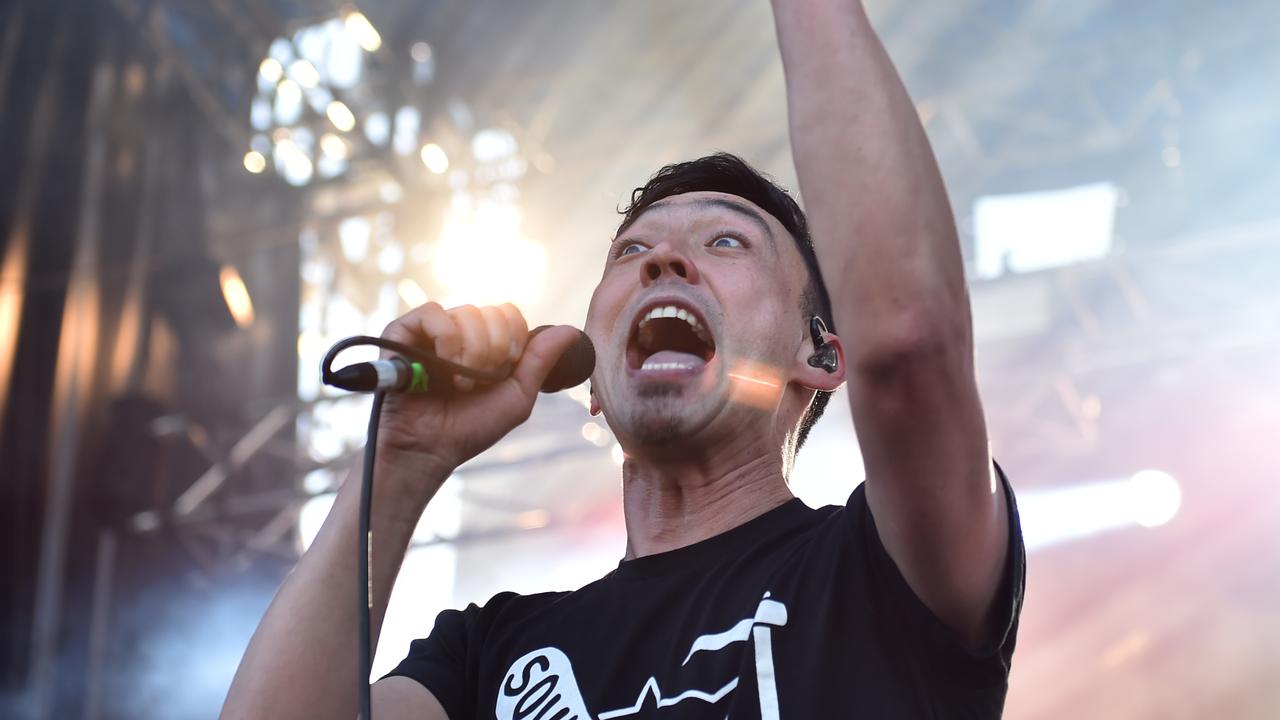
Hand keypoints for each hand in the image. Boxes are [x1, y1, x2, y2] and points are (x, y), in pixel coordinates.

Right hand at [371, 302, 580, 489]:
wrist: (429, 449)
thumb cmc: (471, 428)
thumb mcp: (517, 397)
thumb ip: (541, 361)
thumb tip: (572, 331)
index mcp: (486, 342)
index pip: (511, 314)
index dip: (514, 340)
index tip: (504, 370)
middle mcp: (460, 331)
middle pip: (493, 312)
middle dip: (494, 350)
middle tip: (480, 381)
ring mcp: (431, 330)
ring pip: (467, 312)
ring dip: (471, 352)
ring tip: (460, 382)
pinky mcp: (403, 332)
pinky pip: (434, 313)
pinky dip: (446, 339)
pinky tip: (442, 367)